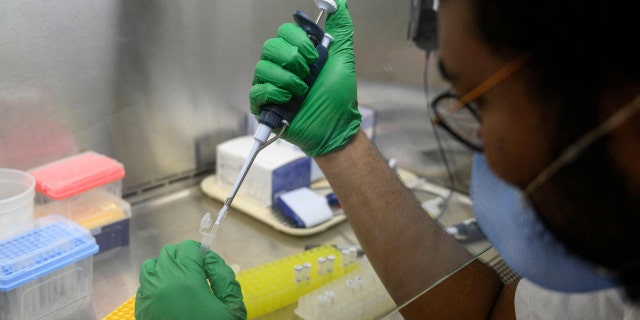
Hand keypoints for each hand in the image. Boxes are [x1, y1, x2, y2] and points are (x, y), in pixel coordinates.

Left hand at [135, 240, 245, 319]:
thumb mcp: (232, 309)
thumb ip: (225, 278)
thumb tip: (211, 260)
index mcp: (185, 279)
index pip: (188, 248)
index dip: (201, 253)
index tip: (209, 266)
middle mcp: (161, 283)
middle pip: (168, 253)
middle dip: (184, 258)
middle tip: (198, 274)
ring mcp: (147, 296)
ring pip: (151, 267)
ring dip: (166, 268)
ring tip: (181, 283)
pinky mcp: (141, 310)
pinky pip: (144, 286)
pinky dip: (156, 284)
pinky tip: (170, 298)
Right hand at [249, 0, 360, 156]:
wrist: (335, 127)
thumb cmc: (338, 97)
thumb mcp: (343, 58)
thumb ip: (340, 28)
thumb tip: (339, 2)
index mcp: (298, 53)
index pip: (284, 32)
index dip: (298, 41)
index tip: (314, 56)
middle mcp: (282, 66)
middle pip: (270, 47)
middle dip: (292, 59)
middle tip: (308, 74)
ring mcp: (272, 85)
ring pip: (262, 67)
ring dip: (286, 78)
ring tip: (302, 90)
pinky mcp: (264, 105)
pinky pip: (257, 90)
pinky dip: (274, 93)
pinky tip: (289, 100)